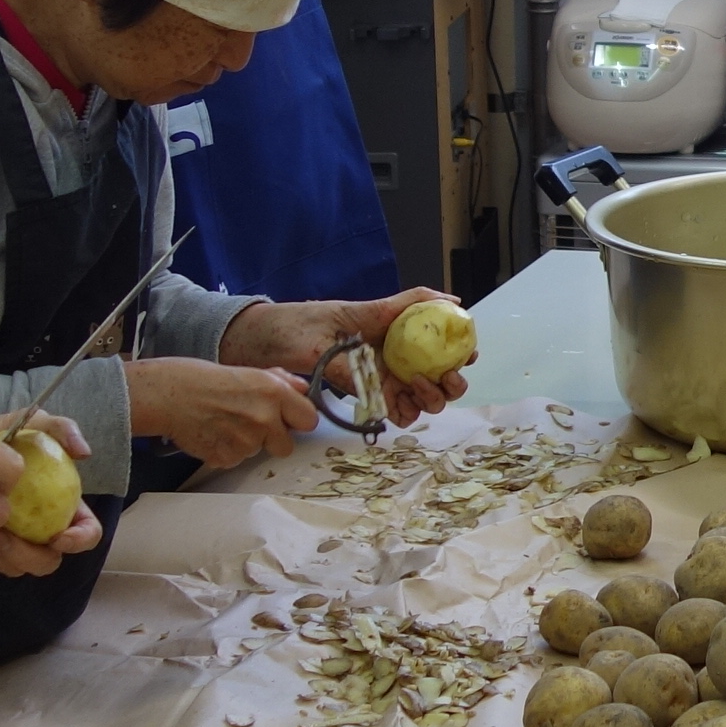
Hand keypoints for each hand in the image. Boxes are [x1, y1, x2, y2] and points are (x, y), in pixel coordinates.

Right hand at [124, 356, 321, 468]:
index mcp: (273, 393)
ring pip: (257, 452)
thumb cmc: (202, 379)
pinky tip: (212, 433)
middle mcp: (265, 418)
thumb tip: (301, 388)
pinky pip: (235, 460)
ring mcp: (247, 442)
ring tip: (222, 422)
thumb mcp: (246, 371)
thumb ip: (278, 381)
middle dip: (273, 439)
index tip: (288, 420)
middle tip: (250, 424)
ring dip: (245, 443)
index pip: (309, 419)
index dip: (297, 420)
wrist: (167, 395)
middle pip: (287, 446)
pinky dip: (225, 451)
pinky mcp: (228, 458)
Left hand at [222, 288, 471, 424]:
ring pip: (421, 395)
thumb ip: (391, 319)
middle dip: (451, 380)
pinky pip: (393, 410)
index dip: (460, 347)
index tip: (466, 354)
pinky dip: (403, 414)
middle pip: (438, 372)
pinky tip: (398, 410)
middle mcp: (392, 354)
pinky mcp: (363, 396)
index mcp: (392, 329)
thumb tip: (441, 312)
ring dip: (430, 398)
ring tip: (418, 390)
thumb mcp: (347, 315)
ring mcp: (379, 377)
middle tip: (443, 379)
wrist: (260, 344)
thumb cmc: (297, 323)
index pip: (439, 338)